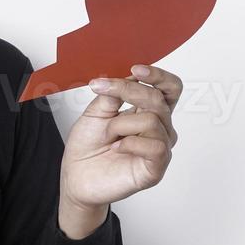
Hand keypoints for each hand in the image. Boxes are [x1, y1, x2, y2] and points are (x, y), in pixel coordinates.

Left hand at [60, 63, 180, 211]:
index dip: (158, 76)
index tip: (135, 68)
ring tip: (108, 136)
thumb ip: (113, 94)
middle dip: (129, 91)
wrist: (75, 176)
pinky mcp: (156, 168)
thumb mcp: (96, 112)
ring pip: (153, 121)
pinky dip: (130, 143)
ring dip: (121, 124)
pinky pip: (155, 147)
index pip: (169, 88)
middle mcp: (159, 128)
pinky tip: (116, 148)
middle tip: (102, 90)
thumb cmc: (87, 146)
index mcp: (149, 111)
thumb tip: (128, 75)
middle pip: (159, 99)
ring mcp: (160, 148)